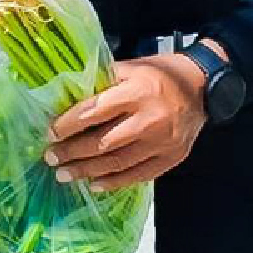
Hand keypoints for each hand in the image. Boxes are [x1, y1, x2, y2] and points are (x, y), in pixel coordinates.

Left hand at [45, 50, 211, 191]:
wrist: (202, 86)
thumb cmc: (160, 73)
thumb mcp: (131, 68)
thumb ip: (103, 82)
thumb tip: (66, 97)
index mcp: (137, 92)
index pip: (95, 111)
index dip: (69, 125)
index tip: (50, 133)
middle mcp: (150, 119)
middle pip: (103, 142)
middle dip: (72, 152)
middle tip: (51, 158)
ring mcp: (163, 142)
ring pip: (118, 163)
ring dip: (87, 171)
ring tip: (65, 175)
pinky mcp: (171, 158)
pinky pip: (138, 175)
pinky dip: (114, 182)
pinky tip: (94, 184)